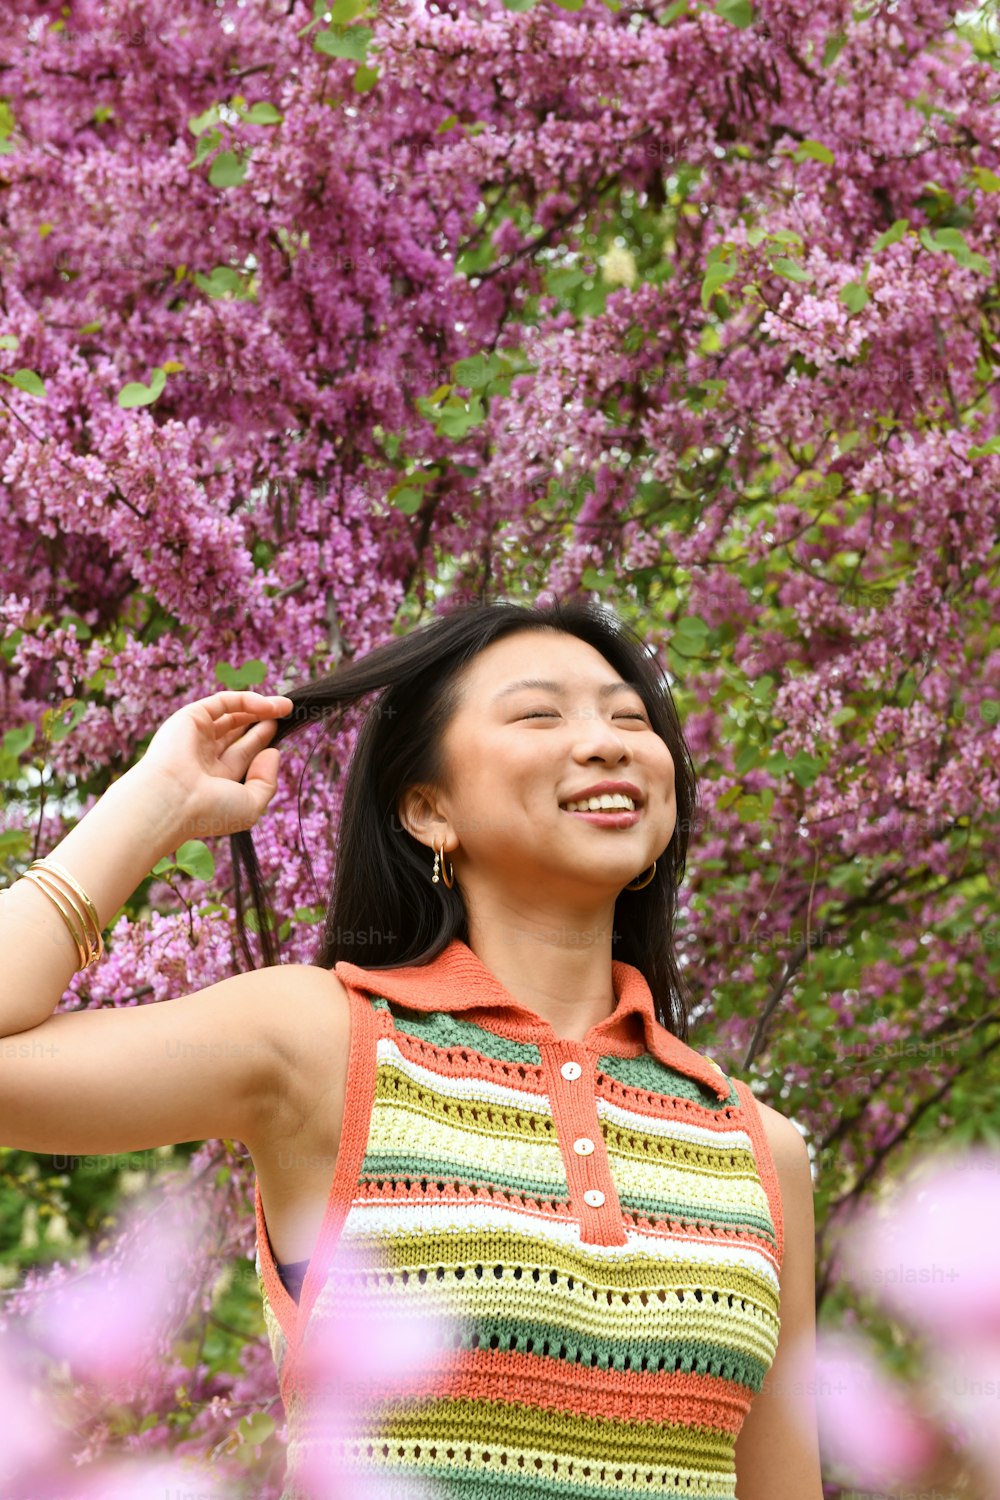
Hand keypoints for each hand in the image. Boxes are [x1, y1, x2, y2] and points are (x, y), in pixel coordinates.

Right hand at [131, 690, 294, 839]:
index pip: (242, 755)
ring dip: (259, 707)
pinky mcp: (191, 718)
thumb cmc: (210, 811)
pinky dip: (246, 700)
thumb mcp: (251, 805)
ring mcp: (196, 736)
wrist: (172, 801)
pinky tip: (269, 706)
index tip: (282, 737)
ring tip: (286, 706)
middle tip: (287, 714)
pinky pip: (223, 702)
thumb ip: (266, 781)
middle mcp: (203, 757)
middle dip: (262, 722)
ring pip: (231, 714)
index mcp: (214, 780)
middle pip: (238, 733)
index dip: (262, 742)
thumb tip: (273, 752)